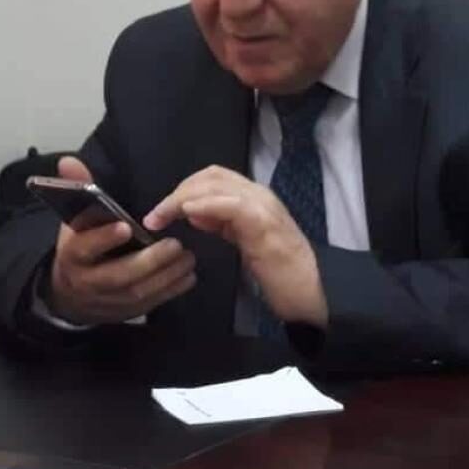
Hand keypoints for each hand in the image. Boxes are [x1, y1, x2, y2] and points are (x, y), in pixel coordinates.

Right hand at [46, 156, 196, 324]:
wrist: (69, 291)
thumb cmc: (80, 242)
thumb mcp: (74, 217)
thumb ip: (77, 188)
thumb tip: (69, 161)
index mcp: (73, 253)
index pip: (85, 247)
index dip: (104, 239)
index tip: (127, 227)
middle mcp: (88, 281)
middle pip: (117, 276)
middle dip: (148, 262)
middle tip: (175, 244)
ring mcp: (108, 300)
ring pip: (137, 293)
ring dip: (165, 277)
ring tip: (188, 257)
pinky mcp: (125, 313)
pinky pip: (149, 304)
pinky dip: (170, 291)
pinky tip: (188, 276)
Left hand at [143, 165, 327, 327]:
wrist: (313, 293)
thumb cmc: (280, 273)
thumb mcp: (245, 242)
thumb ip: (223, 224)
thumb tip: (194, 213)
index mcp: (253, 198)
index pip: (213, 178)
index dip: (183, 188)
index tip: (161, 212)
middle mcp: (259, 195)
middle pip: (211, 176)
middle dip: (177, 191)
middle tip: (156, 216)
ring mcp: (263, 207)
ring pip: (217, 185)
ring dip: (182, 197)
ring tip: (162, 216)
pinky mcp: (264, 224)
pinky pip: (231, 205)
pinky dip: (206, 205)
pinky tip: (188, 213)